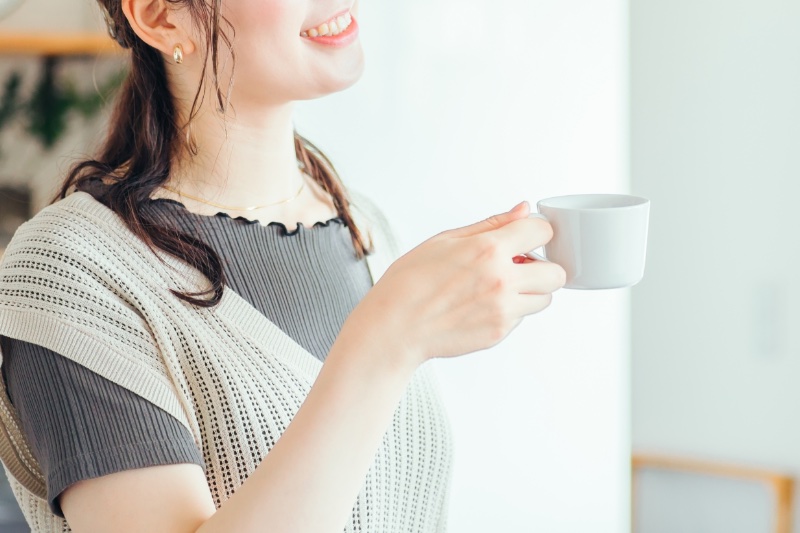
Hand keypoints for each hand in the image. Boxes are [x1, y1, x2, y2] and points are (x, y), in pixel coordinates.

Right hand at [349, 201, 566, 365]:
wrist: (394, 327)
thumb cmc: (409, 282)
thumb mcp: (445, 240)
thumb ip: (491, 225)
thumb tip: (522, 210)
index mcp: (487, 250)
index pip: (542, 231)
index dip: (536, 232)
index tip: (526, 237)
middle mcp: (501, 281)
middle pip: (557, 273)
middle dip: (542, 267)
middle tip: (520, 266)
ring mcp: (503, 310)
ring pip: (545, 299)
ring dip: (531, 291)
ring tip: (500, 288)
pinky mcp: (499, 333)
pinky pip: (522, 318)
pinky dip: (510, 310)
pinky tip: (482, 305)